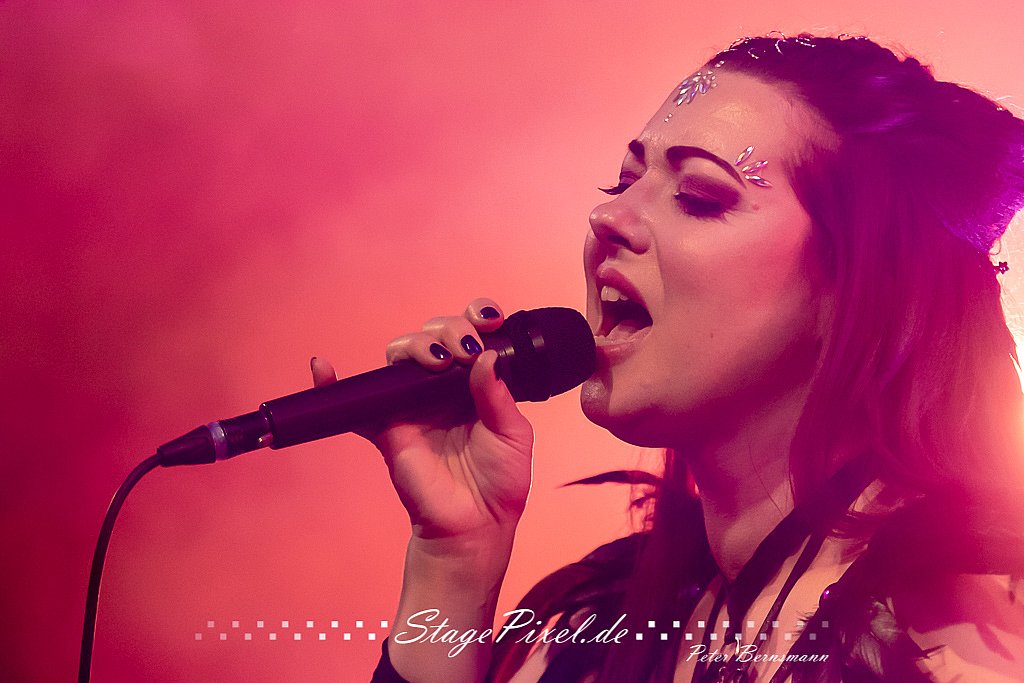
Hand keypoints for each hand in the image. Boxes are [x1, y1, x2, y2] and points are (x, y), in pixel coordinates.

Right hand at [311, 298, 533, 544]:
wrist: (474, 524)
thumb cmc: (499, 482)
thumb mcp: (512, 434)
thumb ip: (497, 394)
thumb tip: (485, 356)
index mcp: (476, 383)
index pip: (470, 336)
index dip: (475, 317)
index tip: (488, 319)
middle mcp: (443, 386)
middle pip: (433, 336)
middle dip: (447, 329)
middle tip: (463, 350)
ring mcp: (413, 403)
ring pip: (401, 355)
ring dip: (415, 344)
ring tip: (435, 360)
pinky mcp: (386, 426)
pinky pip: (354, 402)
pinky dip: (333, 384)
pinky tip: (323, 367)